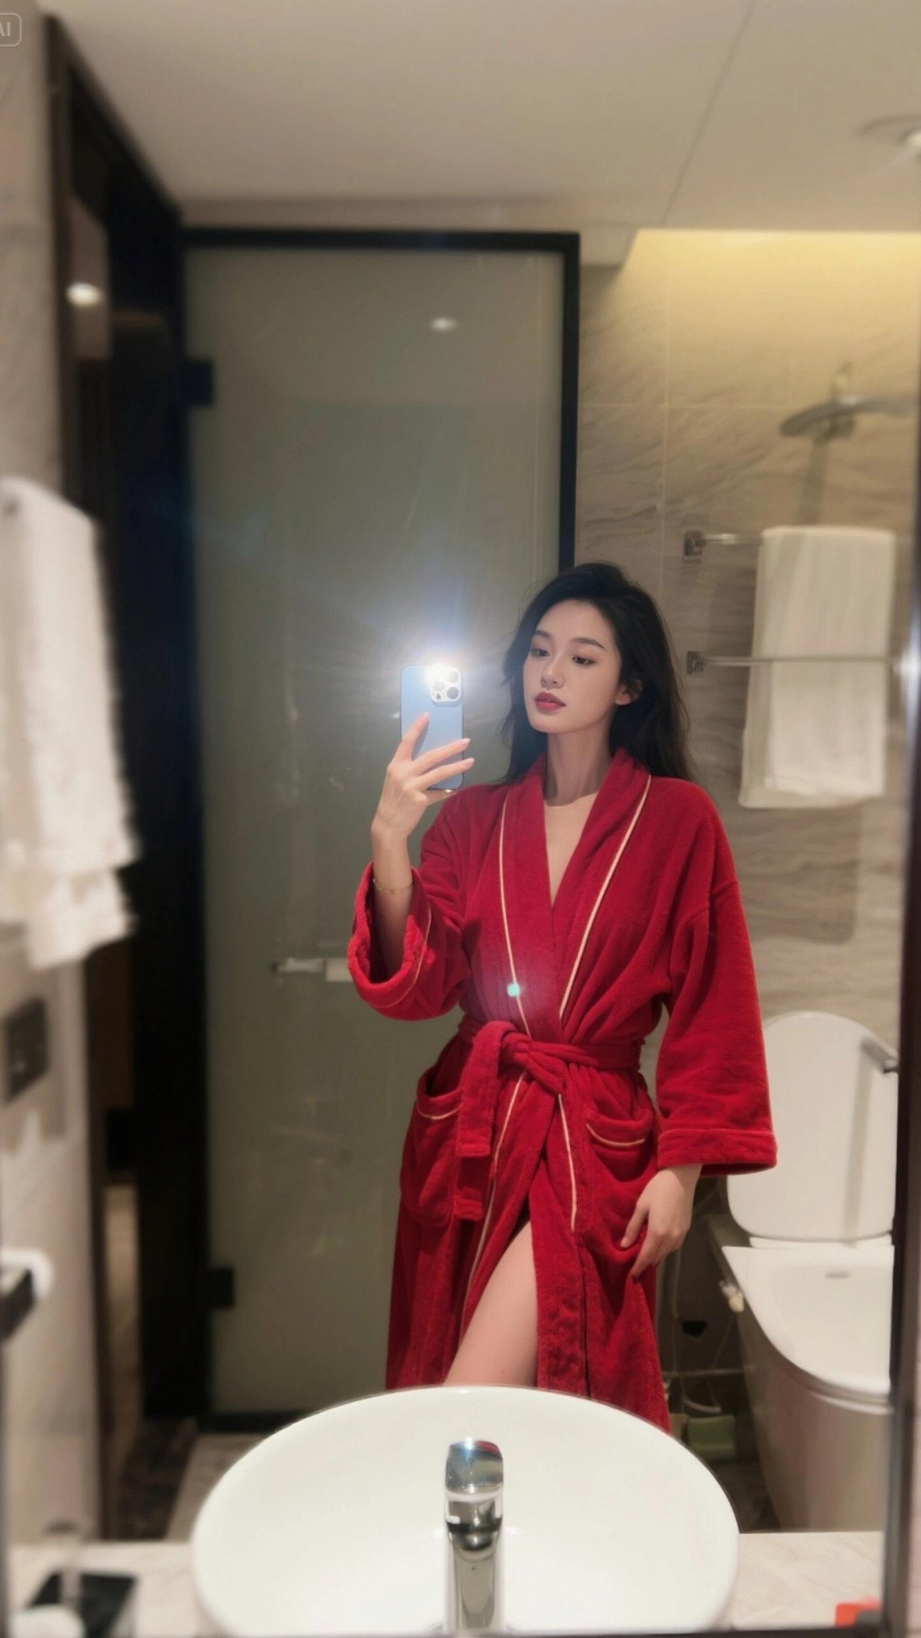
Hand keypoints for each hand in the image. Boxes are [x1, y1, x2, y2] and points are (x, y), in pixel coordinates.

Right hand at [372, 712, 474, 842]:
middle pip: (431, 756)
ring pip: (439, 773)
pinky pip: (440, 793)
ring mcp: (412, 787)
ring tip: (470, 761)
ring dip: (457, 766)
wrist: (388, 824)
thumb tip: (433, 757)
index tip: (427, 715)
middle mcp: (403, 773)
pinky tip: (458, 787)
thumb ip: (409, 767)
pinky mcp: (420, 800)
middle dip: (450, 747)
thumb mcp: (395, 779)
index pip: (407, 742)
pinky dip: (449, 790)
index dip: (416, 728)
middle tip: (466, 741)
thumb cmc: (393, 799)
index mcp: (396, 765)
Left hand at [620, 1165, 700, 1278]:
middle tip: (635, 1265)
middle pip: (657, 1258)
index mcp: (657, 1232)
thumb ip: (633, 1228)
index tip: (631, 1276)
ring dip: (656, 1257)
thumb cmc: (657, 1189)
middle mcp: (671, 1238)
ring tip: (645, 1256)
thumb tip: (624, 1245)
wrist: (681, 1178)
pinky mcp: (686, 1231)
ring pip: (666, 1254)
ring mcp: (680, 1235)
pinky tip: (658, 1245)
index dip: (638, 1267)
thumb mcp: (641, 1206)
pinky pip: (673, 1247)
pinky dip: (665, 1250)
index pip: (646, 1256)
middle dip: (646, 1264)